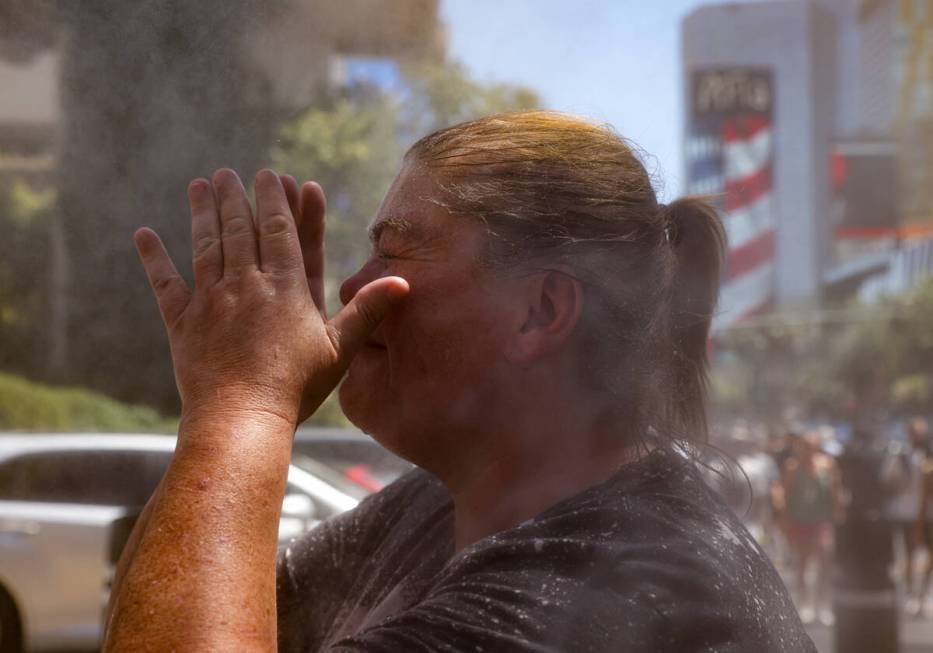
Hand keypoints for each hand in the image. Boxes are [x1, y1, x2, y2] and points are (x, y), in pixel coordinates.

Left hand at [134, 169, 407, 425]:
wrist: (242, 418)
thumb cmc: (297, 387)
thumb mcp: (340, 349)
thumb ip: (367, 311)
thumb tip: (403, 282)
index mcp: (286, 288)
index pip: (280, 231)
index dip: (276, 200)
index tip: (270, 175)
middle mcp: (247, 286)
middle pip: (241, 230)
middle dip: (236, 198)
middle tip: (228, 173)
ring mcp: (211, 302)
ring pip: (207, 246)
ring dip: (203, 213)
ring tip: (200, 185)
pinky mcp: (184, 324)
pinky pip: (166, 284)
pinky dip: (154, 258)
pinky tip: (144, 235)